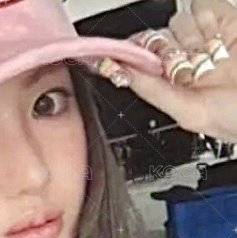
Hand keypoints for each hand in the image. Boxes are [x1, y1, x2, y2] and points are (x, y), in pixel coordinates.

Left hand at [115, 0, 236, 141]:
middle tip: (185, 62)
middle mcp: (188, 61)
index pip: (141, 60)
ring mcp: (208, 39)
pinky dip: (208, 15)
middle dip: (167, 47)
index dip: (131, 54)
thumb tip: (121, 73)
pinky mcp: (228, 19)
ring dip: (191, 33)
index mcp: (174, 85)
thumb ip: (154, 92)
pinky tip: (217, 35)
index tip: (119, 56)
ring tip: (210, 53)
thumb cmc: (236, 119)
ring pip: (181, 18)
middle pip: (159, 35)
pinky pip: (206, 4)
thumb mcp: (189, 113)